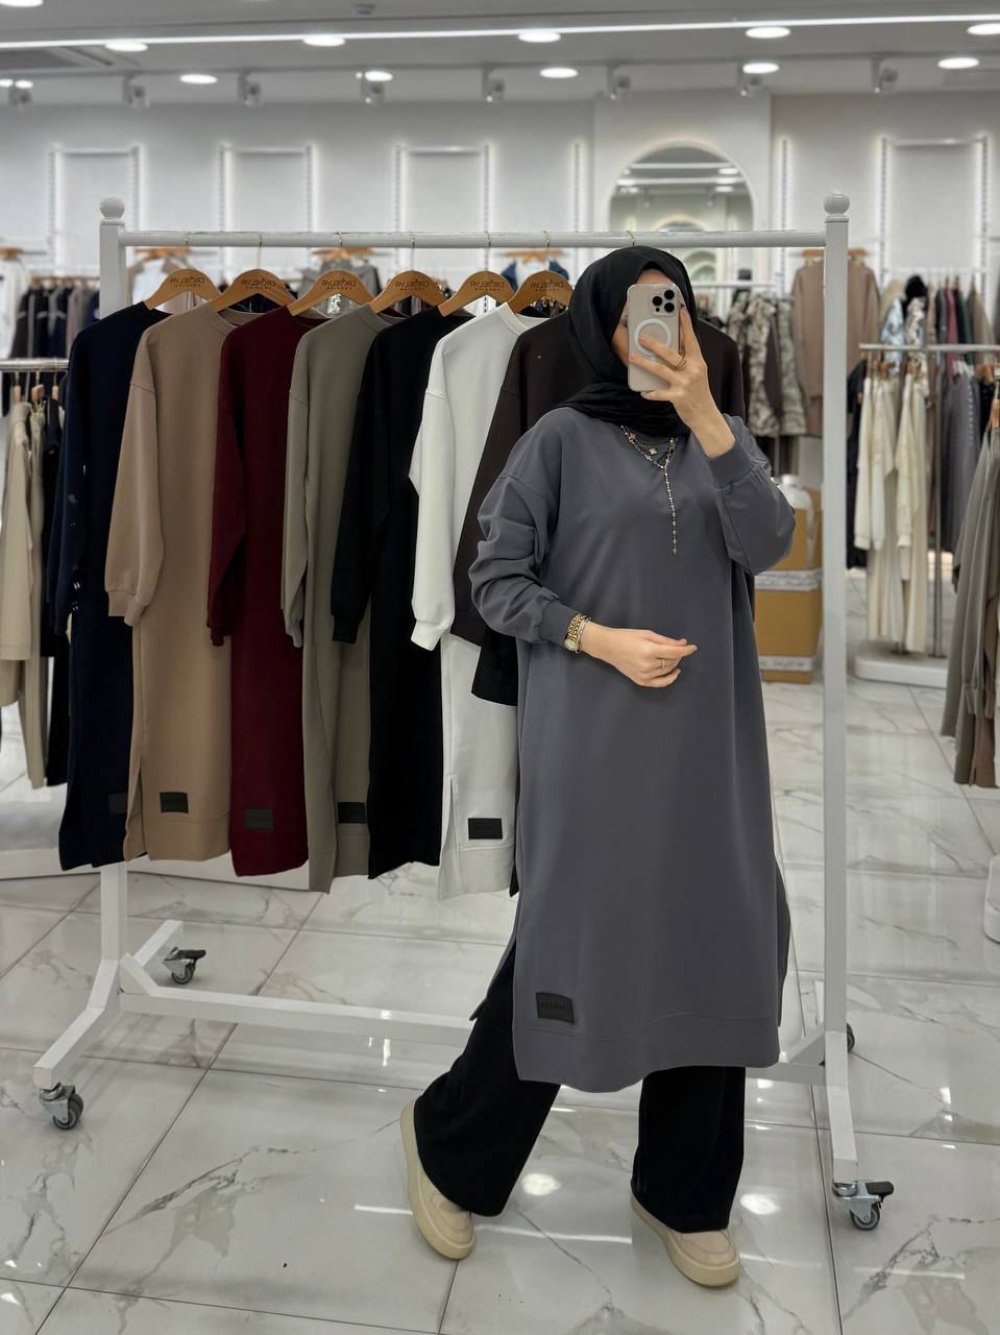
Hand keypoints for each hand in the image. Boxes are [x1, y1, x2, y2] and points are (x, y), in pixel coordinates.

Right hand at [581, 623, 696, 688]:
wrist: (608, 647)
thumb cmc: (626, 637)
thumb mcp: (647, 634)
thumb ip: (666, 641)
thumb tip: (682, 644)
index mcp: (649, 651)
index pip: (674, 652)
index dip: (686, 650)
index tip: (694, 647)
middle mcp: (647, 665)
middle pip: (671, 662)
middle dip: (678, 654)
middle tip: (678, 646)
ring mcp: (644, 675)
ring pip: (667, 671)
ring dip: (674, 663)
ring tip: (673, 655)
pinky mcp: (641, 681)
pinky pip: (660, 683)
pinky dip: (669, 679)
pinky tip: (674, 672)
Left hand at [629, 306, 734, 454]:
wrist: (706, 415)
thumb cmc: (698, 392)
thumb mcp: (697, 373)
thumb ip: (687, 360)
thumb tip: (670, 347)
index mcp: (698, 361)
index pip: (691, 339)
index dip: (685, 324)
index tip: (680, 309)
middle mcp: (692, 370)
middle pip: (670, 353)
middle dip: (654, 344)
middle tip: (641, 337)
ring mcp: (685, 384)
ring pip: (661, 370)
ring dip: (644, 363)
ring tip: (632, 358)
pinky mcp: (678, 397)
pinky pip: (659, 393)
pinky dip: (650, 392)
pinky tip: (643, 391)